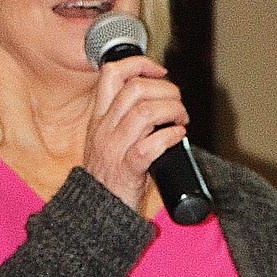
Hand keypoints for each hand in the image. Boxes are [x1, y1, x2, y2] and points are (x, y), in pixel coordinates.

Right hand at [81, 55, 188, 213]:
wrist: (95, 212)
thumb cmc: (109, 176)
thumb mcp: (107, 139)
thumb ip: (124, 119)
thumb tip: (159, 100)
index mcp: (99, 118)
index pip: (111, 73)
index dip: (139, 63)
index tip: (160, 71)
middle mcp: (104, 129)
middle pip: (135, 88)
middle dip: (165, 89)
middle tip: (178, 104)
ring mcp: (114, 149)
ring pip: (145, 112)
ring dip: (172, 110)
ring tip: (181, 120)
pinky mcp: (127, 170)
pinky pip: (150, 146)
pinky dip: (170, 136)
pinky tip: (178, 136)